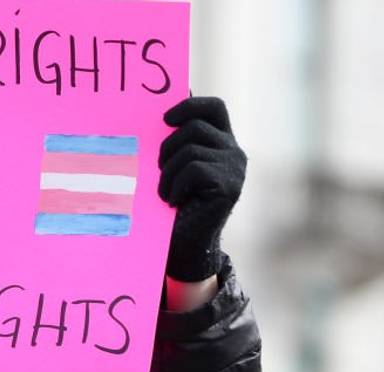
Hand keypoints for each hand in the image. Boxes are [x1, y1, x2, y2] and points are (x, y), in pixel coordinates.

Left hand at [159, 97, 245, 281]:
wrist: (182, 242)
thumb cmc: (171, 201)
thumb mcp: (170, 165)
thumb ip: (173, 139)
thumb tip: (159, 107)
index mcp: (220, 141)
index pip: (214, 107)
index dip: (190, 105)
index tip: (164, 118)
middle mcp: (233, 151)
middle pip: (194, 126)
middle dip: (167, 146)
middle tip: (159, 170)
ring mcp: (235, 168)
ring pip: (190, 149)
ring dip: (168, 172)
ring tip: (166, 192)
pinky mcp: (230, 185)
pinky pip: (193, 169)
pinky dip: (175, 185)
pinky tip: (174, 201)